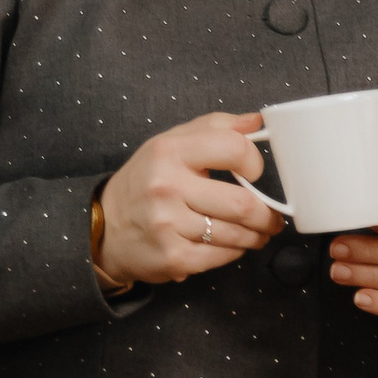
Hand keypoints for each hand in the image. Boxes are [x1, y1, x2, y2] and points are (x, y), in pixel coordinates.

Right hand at [97, 112, 283, 284]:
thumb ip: (215, 127)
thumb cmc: (146, 181)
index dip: (255, 163)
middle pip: (242, 203)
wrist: (105, 225)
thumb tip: (256, 121)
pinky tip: (233, 245)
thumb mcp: (171, 143)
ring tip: (258, 233)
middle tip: (272, 218)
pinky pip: (222, 256)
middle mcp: (167, 186)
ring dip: (256, 236)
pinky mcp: (172, 256)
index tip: (255, 174)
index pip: (235, 149)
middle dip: (267, 215)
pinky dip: (235, 252)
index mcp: (170, 151)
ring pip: (236, 234)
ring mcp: (168, 224)